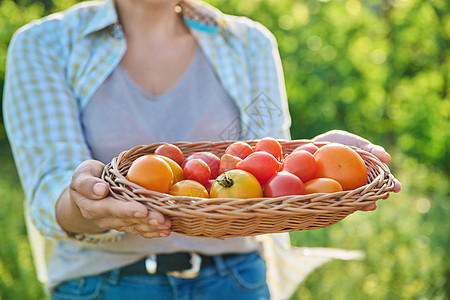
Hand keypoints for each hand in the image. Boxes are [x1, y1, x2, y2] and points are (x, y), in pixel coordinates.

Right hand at [56, 160, 170, 237]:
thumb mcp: (82, 174)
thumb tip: (100, 190)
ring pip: (135, 226)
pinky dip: (153, 231)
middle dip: (146, 220)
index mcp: (92, 206)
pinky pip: (139, 229)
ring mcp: (115, 223)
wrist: (87, 193)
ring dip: (152, 227)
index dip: (127, 210)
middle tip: (162, 220)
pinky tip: (166, 231)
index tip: (142, 210)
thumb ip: (86, 182)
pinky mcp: (125, 224)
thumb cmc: (87, 177)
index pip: (110, 208)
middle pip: (127, 220)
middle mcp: (104, 218)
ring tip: (167, 225)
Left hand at [312, 130, 400, 209]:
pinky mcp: (334, 192)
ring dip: (365, 203)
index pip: (382, 178)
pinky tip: (350, 207)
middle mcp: (360, 181)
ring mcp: (347, 188)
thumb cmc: (338, 142)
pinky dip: (346, 203)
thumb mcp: (354, 142)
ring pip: (358, 197)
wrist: (314, 147)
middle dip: (381, 195)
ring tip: (370, 206)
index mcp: (368, 170)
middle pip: (373, 190)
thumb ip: (369, 149)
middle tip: (385, 197)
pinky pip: (341, 199)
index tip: (397, 188)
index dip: (391, 184)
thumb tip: (387, 157)